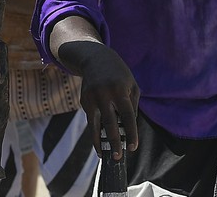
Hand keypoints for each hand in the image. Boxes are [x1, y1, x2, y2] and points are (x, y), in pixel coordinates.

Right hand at [62, 40, 140, 159]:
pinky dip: (96, 130)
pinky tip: (100, 140)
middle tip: (117, 157)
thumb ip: (132, 106)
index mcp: (119, 90)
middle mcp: (104, 94)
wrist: (95, 58)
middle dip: (114, 141)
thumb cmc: (119, 74)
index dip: (131, 133)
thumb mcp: (131, 85)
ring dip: (98, 141)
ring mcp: (91, 97)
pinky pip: (91, 118)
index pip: (127, 116)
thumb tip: (128, 128)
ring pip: (94, 124)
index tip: (133, 147)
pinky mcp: (84, 100)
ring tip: (103, 155)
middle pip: (110, 122)